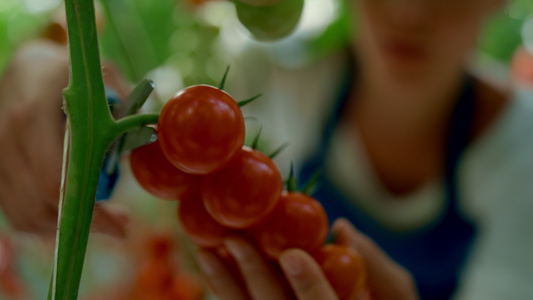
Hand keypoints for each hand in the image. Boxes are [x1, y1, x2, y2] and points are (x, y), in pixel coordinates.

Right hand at [0, 40, 128, 237]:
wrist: (24, 70)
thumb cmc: (67, 74)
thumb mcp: (98, 80)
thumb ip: (124, 106)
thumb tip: (151, 136)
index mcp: (34, 115)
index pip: (53, 181)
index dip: (87, 210)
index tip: (120, 224)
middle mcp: (7, 138)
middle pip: (39, 206)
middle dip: (82, 224)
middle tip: (119, 225)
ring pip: (26, 215)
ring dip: (67, 227)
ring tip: (101, 219)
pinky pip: (17, 211)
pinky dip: (48, 222)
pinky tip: (74, 213)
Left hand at [197, 218, 418, 299]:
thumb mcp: (397, 295)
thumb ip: (377, 268)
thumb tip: (341, 229)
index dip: (309, 286)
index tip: (293, 255)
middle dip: (255, 276)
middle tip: (233, 239)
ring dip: (225, 285)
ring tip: (206, 251)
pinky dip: (225, 291)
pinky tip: (212, 267)